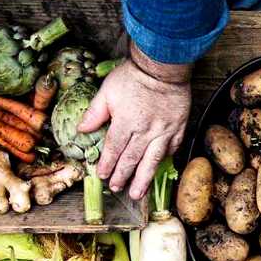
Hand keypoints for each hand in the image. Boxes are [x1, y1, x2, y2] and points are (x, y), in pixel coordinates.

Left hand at [78, 59, 190, 199]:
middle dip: (123, 176)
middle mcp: (145, 131)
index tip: (102, 175)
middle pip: (132, 159)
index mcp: (125, 122)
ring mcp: (163, 132)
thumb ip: (95, 112)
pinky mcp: (178, 129)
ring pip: (152, 161)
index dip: (107, 164)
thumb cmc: (133, 76)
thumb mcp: (107, 90)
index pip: (114, 149)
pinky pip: (171, 149)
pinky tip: (158, 168)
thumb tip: (82, 130)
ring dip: (143, 179)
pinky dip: (164, 160)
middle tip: (117, 188)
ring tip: (137, 193)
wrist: (163, 67)